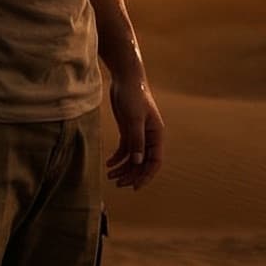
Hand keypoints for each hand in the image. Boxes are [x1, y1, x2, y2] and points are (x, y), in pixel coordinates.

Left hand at [105, 69, 164, 189]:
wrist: (125, 78)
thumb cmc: (133, 95)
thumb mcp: (134, 118)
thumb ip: (136, 140)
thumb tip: (138, 162)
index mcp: (156, 135)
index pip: (155, 162)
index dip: (146, 176)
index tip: (135, 187)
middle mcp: (149, 137)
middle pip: (143, 163)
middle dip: (132, 174)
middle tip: (118, 184)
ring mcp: (138, 134)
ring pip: (133, 158)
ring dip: (123, 168)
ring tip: (110, 177)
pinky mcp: (128, 130)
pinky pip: (125, 150)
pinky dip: (117, 158)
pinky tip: (108, 164)